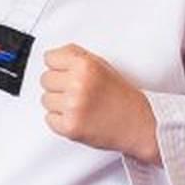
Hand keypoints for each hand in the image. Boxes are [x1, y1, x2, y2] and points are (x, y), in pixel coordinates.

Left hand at [40, 44, 160, 165]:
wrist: (139, 123)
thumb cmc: (122, 96)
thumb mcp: (102, 65)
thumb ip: (77, 57)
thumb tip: (52, 57)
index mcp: (85, 65)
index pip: (49, 58)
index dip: (58, 66)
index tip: (65, 72)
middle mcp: (78, 84)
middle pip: (45, 79)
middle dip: (58, 85)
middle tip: (76, 91)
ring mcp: (73, 106)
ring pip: (45, 100)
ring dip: (59, 104)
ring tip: (79, 105)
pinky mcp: (70, 127)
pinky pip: (49, 119)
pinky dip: (60, 120)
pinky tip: (78, 117)